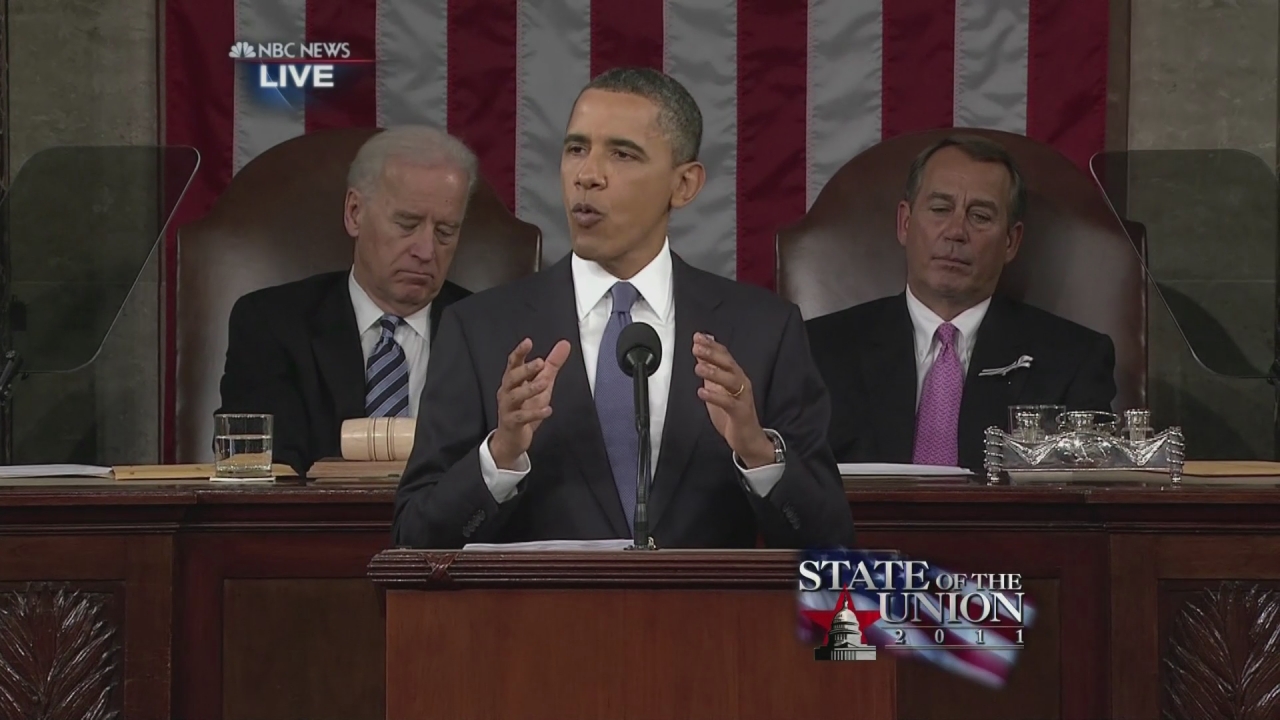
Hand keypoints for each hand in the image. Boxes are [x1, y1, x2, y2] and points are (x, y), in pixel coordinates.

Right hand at [489, 338, 570, 468]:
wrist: (511, 439)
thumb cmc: (525, 407)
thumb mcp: (542, 384)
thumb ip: (552, 365)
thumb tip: (564, 344)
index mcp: (513, 381)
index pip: (513, 363)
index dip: (520, 352)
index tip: (528, 342)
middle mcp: (507, 392)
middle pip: (512, 377)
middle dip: (525, 369)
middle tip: (540, 362)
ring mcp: (508, 408)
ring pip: (515, 396)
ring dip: (530, 388)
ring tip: (544, 383)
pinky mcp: (512, 423)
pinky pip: (522, 417)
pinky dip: (534, 413)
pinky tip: (547, 410)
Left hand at [693, 332, 775, 467]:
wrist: (748, 438)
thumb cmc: (732, 413)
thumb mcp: (717, 388)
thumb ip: (711, 370)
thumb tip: (701, 353)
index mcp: (735, 376)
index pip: (724, 356)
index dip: (712, 346)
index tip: (698, 337)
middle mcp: (741, 383)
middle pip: (728, 364)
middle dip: (713, 354)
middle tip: (697, 347)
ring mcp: (742, 397)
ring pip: (730, 380)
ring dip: (714, 372)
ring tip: (698, 368)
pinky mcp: (740, 412)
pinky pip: (728, 402)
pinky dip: (715, 396)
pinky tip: (702, 392)